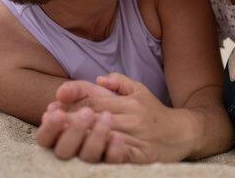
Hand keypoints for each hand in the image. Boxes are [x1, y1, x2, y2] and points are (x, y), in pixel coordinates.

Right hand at [36, 80, 123, 161]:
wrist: (146, 116)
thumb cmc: (113, 103)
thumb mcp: (93, 92)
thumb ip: (76, 89)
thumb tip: (61, 94)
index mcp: (65, 134)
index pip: (46, 138)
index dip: (50, 126)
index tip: (56, 113)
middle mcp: (78, 149)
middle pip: (64, 150)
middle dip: (73, 131)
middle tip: (86, 113)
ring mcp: (98, 158)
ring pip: (89, 156)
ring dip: (96, 136)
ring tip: (108, 117)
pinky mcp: (121, 162)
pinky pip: (114, 162)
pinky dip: (114, 151)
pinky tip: (118, 137)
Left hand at [63, 72, 197, 162]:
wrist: (184, 133)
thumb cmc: (155, 112)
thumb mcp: (140, 90)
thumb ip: (119, 81)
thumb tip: (99, 78)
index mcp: (128, 101)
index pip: (95, 99)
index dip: (73, 101)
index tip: (55, 104)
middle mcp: (132, 117)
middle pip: (96, 117)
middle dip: (71, 118)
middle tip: (50, 120)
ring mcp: (138, 137)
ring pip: (104, 135)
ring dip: (81, 135)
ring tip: (62, 136)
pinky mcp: (143, 155)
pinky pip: (121, 154)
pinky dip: (106, 153)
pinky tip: (91, 154)